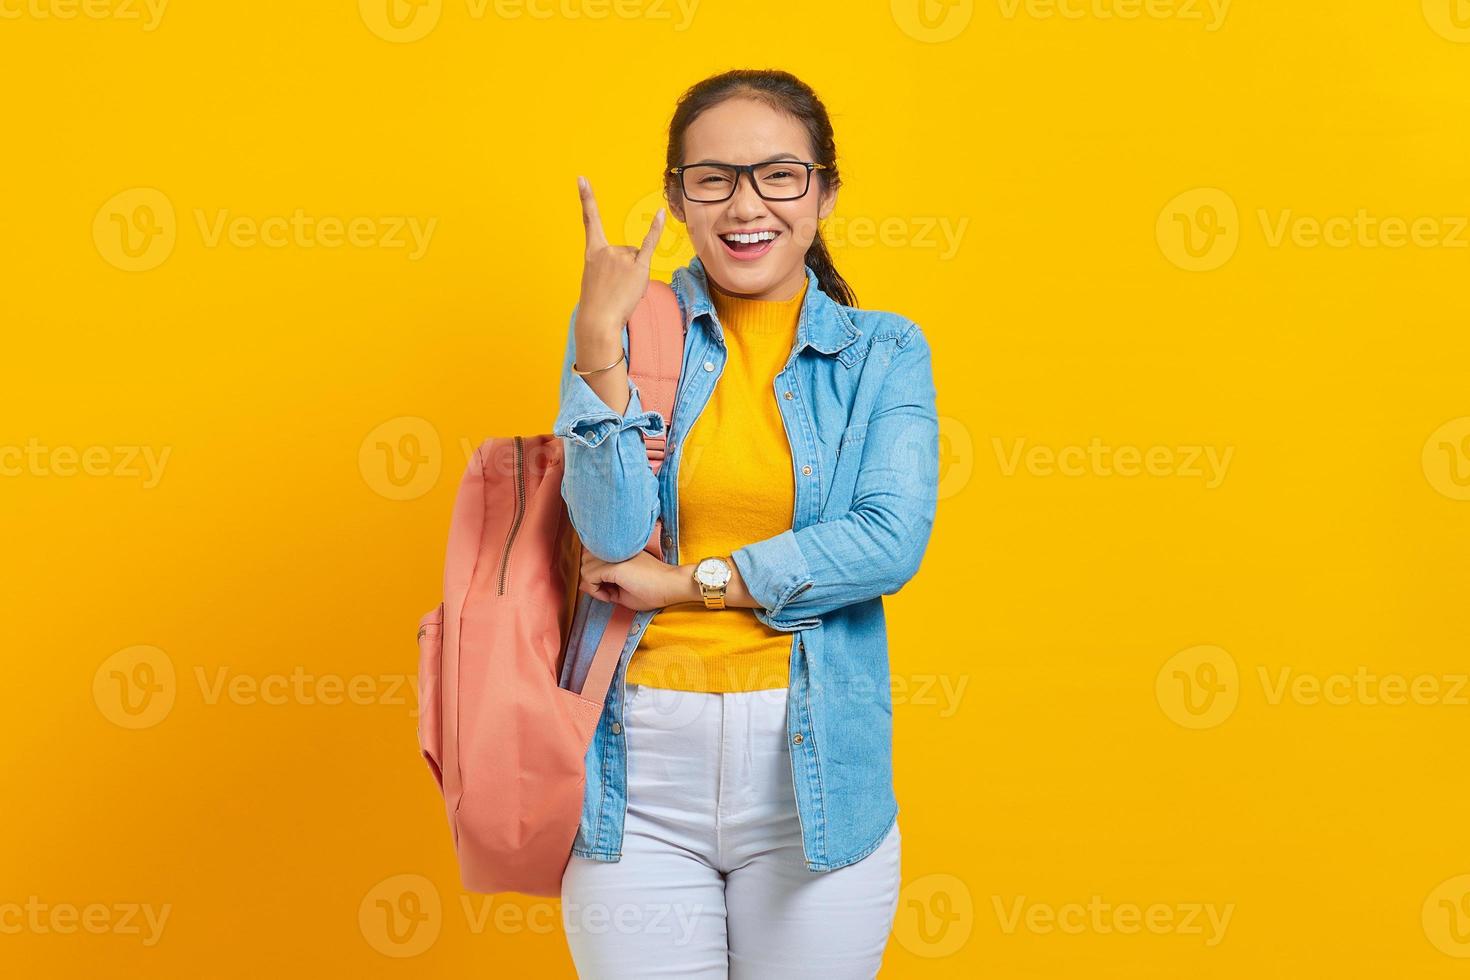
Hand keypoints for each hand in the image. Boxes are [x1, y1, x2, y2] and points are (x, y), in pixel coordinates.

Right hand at [576, 175, 665, 332]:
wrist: (598, 321)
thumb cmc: (598, 304)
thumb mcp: (596, 280)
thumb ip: (611, 263)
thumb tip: (632, 256)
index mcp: (592, 252)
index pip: (589, 221)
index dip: (586, 198)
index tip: (582, 179)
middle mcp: (606, 250)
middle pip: (625, 251)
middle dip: (624, 271)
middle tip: (614, 289)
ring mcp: (622, 258)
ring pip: (636, 259)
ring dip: (633, 276)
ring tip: (622, 291)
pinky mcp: (637, 267)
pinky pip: (649, 244)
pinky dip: (655, 229)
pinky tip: (661, 214)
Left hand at [578, 547, 687, 611]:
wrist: (672, 586)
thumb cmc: (653, 590)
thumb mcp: (623, 590)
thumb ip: (603, 585)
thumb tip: (584, 584)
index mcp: (619, 550)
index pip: (593, 555)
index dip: (596, 574)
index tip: (608, 589)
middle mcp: (614, 549)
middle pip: (586, 559)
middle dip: (592, 578)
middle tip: (606, 592)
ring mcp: (614, 556)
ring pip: (584, 567)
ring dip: (592, 584)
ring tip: (608, 594)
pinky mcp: (613, 566)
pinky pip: (589, 576)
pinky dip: (594, 590)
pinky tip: (609, 597)